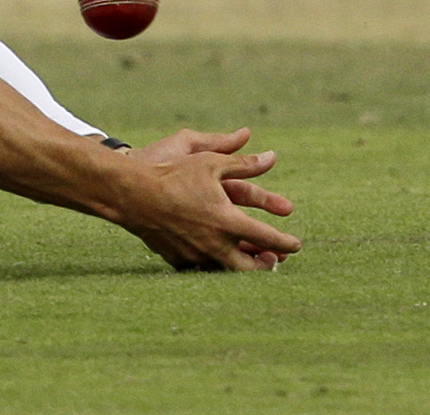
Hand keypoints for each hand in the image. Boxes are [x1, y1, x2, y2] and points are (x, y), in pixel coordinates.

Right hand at [108, 126, 300, 271]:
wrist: (133, 195)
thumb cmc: (173, 174)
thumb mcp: (211, 163)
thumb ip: (244, 163)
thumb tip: (271, 157)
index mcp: (228, 221)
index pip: (268, 239)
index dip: (286, 243)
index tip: (296, 245)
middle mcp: (216, 244)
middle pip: (251, 267)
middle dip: (266, 265)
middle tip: (274, 260)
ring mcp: (197, 256)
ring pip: (228, 272)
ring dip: (243, 266)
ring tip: (250, 260)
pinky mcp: (180, 261)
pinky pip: (204, 269)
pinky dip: (216, 265)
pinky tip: (218, 258)